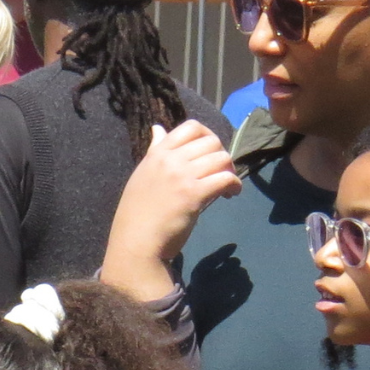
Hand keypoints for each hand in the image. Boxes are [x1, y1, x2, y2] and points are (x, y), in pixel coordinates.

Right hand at [101, 122, 240, 302]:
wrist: (135, 242)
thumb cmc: (137, 214)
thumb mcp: (142, 175)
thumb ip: (154, 151)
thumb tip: (158, 128)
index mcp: (158, 153)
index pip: (191, 127)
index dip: (208, 136)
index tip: (210, 153)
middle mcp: (170, 159)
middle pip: (211, 142)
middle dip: (222, 155)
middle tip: (221, 173)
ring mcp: (182, 175)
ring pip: (221, 158)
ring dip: (230, 170)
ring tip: (227, 187)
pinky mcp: (194, 194)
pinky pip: (225, 178)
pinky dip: (234, 185)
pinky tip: (231, 194)